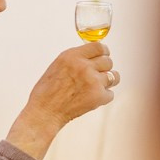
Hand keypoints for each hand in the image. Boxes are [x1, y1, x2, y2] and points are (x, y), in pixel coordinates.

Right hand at [6, 43, 116, 158]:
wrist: (45, 112)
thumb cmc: (47, 91)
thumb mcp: (57, 65)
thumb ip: (75, 59)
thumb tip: (92, 56)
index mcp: (72, 56)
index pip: (99, 47)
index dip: (104, 52)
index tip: (104, 55)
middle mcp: (84, 66)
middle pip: (108, 61)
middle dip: (104, 68)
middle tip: (96, 75)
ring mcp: (93, 81)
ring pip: (114, 76)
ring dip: (107, 82)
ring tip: (96, 87)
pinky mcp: (98, 96)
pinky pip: (110, 93)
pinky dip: (103, 97)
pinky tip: (91, 99)